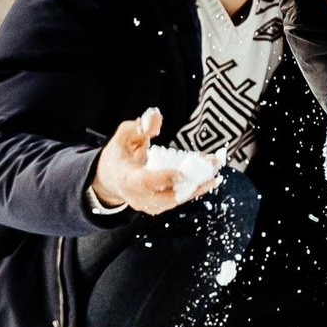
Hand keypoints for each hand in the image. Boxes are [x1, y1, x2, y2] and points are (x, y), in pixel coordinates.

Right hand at [87, 108, 216, 215]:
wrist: (111, 179)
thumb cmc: (119, 154)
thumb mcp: (123, 136)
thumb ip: (139, 126)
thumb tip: (156, 119)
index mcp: (127, 178)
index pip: (145, 182)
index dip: (164, 178)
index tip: (182, 172)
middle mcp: (138, 197)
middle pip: (167, 197)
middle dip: (191, 185)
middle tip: (210, 174)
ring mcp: (149, 205)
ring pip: (176, 200)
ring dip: (198, 187)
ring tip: (215, 175)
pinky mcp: (159, 207)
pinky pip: (178, 198)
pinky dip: (194, 188)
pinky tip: (210, 178)